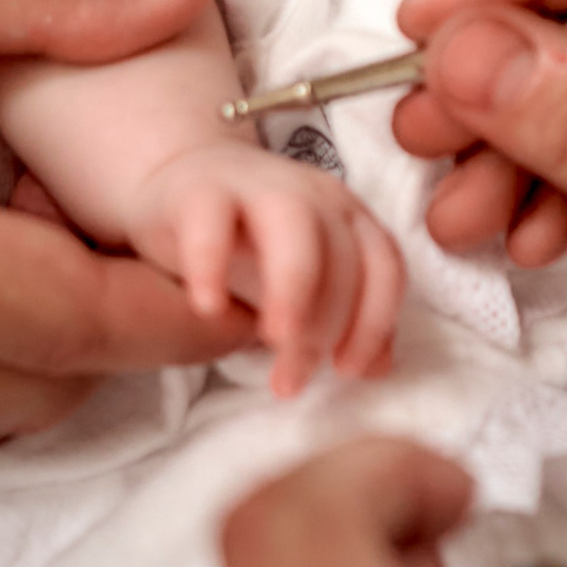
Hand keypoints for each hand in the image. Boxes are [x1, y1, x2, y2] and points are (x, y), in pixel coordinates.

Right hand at [131, 142, 405, 396]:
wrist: (183, 188)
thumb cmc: (251, 246)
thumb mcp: (303, 286)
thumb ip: (342, 321)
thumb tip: (375, 369)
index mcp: (348, 218)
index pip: (384, 267)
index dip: (374, 322)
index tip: (347, 371)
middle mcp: (314, 195)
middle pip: (340, 257)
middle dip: (323, 326)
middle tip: (291, 381)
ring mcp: (259, 185)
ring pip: (293, 228)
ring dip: (291, 289)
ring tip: (273, 340)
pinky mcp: (201, 188)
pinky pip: (211, 219)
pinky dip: (212, 262)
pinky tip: (209, 308)